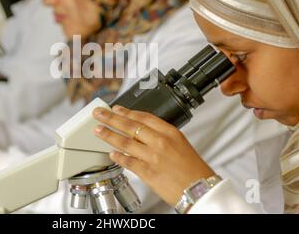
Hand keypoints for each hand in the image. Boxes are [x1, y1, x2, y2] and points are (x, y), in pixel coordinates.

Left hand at [92, 105, 214, 206]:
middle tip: (99, 114)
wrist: (200, 189)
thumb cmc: (192, 168)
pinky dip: (118, 157)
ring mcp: (153, 157)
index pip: (144, 116)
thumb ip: (161, 135)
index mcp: (170, 132)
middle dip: (111, 118)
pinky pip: (128, 162)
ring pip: (125, 142)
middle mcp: (161, 142)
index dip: (127, 111)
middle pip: (131, 126)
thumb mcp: (180, 143)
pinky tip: (111, 153)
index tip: (116, 108)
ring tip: (98, 130)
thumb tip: (140, 131)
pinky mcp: (148, 173)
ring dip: (109, 135)